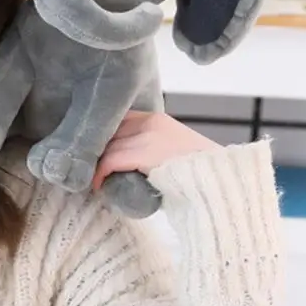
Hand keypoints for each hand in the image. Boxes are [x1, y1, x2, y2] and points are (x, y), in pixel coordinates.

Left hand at [91, 111, 219, 190]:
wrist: (218, 183)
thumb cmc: (196, 173)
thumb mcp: (171, 149)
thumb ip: (147, 147)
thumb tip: (119, 156)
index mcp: (157, 119)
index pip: (117, 121)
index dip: (102, 138)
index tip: (93, 153)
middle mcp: (151, 123)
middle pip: (109, 133)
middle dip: (96, 152)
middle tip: (87, 168)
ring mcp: (149, 137)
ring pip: (106, 148)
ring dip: (96, 165)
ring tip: (93, 179)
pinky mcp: (145, 154)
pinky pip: (110, 162)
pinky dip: (100, 174)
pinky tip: (98, 185)